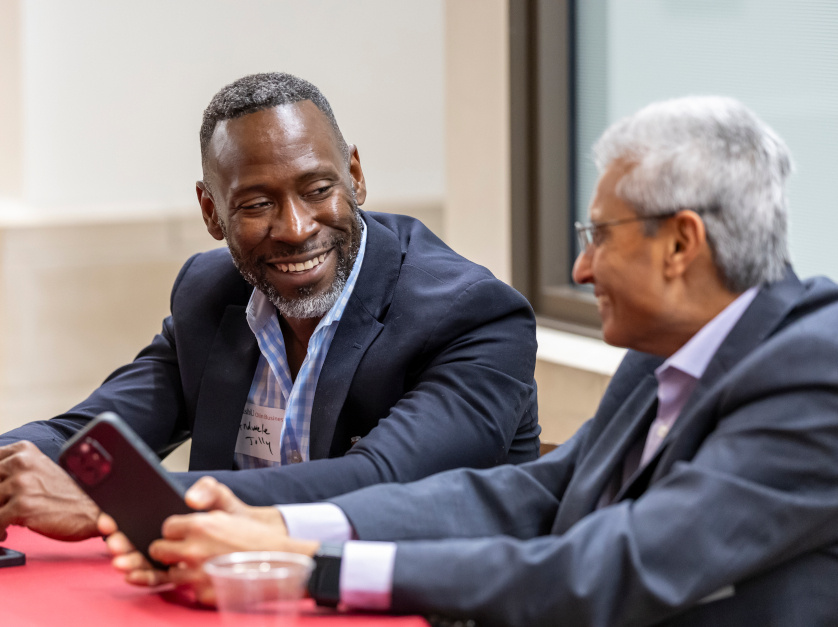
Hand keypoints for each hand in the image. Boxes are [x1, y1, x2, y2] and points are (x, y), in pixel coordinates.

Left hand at [0, 441, 99, 540]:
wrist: (94, 510)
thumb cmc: (68, 495)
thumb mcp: (38, 472)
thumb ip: (12, 474)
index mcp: (24, 451)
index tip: (0, 493)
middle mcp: (21, 463)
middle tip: (2, 509)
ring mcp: (21, 484)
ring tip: (4, 523)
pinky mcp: (22, 506)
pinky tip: (6, 532)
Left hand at [104, 476, 316, 604]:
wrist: (282, 561)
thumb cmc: (257, 538)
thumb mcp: (230, 512)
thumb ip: (202, 509)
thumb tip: (182, 513)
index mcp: (200, 526)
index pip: (166, 527)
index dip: (174, 531)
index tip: (180, 534)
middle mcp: (194, 550)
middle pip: (159, 551)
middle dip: (168, 551)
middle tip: (183, 551)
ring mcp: (197, 575)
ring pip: (171, 573)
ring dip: (181, 570)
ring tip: (200, 565)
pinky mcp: (205, 594)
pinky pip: (190, 591)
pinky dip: (199, 586)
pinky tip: (214, 578)